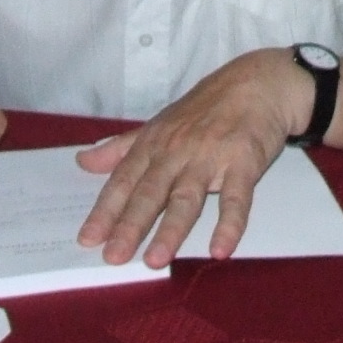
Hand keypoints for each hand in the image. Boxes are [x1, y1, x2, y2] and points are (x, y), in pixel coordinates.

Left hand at [74, 50, 309, 267]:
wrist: (260, 82)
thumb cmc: (207, 106)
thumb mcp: (160, 123)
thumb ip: (122, 147)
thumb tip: (82, 162)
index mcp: (155, 143)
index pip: (124, 180)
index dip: (105, 211)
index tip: (88, 239)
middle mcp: (178, 151)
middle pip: (151, 192)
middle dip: (131, 225)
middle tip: (114, 257)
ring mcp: (211, 157)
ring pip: (187, 198)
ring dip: (171, 230)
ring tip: (155, 260)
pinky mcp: (245, 161)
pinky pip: (236, 197)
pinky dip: (229, 224)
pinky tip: (219, 249)